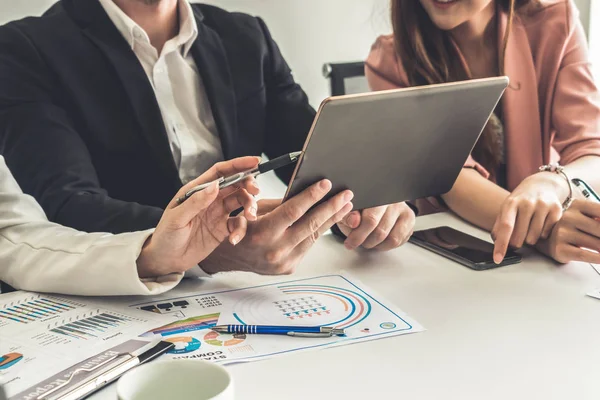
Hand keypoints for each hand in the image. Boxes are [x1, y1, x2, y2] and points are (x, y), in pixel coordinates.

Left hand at [136, 157, 260, 277]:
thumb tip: (215, 185)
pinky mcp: (222, 230)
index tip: (255, 161)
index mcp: (197, 190)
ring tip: (250, 216)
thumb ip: (196, 201)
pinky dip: (241, 230)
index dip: (238, 164)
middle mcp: (210, 199)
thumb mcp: (177, 218)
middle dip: (249, 185)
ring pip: (241, 202)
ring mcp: (218, 214)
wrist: (165, 260)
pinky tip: (234, 240)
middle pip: (235, 185)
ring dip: (250, 206)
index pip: (220, 172)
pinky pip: (238, 225)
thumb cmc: (166, 236)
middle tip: (256, 191)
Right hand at [200, 180, 353, 274]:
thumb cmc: (239, 228)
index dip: (312, 196)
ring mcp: (283, 262)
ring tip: (344, 206)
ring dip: (331, 219)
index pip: (293, 211)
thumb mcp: (253, 210)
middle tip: (346, 194)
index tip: (326, 184)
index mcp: (262, 233)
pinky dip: (319, 232)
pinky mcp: (288, 268)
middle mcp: (274, 250)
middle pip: (310, 224)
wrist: (226, 257)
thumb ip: (279, 204)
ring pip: (313, 236)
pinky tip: (329, 220)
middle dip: (331, 207)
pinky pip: (307, 246)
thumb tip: (306, 191)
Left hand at [336, 202, 415, 250]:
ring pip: (392, 238)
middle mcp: (393, 200)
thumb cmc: (358, 207)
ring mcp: (403, 210)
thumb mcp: (346, 210)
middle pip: (381, 231)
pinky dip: (386, 245)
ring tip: (368, 240)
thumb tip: (354, 221)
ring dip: (377, 245)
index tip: (350, 242)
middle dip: (366, 241)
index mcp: (376, 195)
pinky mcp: (409, 219)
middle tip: (357, 242)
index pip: (371, 219)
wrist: (372, 202)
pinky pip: (399, 240)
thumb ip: (347, 215)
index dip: (358, 235)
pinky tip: (378, 240)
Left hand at [492, 172, 569, 263]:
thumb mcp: (506, 210)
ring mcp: (543, 205)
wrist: (541, 185)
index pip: (506, 227)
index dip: (501, 245)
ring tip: (529, 228)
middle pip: (520, 237)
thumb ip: (499, 227)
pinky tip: (540, 224)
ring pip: (534, 238)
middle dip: (516, 243)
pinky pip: (547, 234)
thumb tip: (496, 244)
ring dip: (530, 239)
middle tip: (516, 238)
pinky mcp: (556, 209)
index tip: (497, 259)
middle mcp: (527, 203)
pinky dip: (542, 234)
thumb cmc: (520, 202)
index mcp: (511, 203)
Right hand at [537, 200, 599, 263]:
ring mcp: (562, 233)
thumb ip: (599, 218)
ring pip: (596, 244)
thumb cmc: (573, 228)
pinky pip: (585, 255)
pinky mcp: (560, 248)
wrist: (547, 239)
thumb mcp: (586, 216)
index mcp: (577, 205)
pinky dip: (598, 258)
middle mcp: (568, 217)